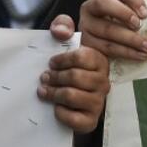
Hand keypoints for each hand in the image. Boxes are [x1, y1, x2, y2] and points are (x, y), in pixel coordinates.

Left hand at [38, 15, 109, 133]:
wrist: (77, 102)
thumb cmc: (71, 69)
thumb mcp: (67, 42)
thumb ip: (62, 26)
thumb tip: (59, 31)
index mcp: (100, 61)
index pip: (80, 57)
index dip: (62, 60)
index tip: (51, 63)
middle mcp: (103, 81)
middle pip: (74, 76)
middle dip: (54, 77)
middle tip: (43, 78)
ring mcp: (99, 102)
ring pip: (71, 95)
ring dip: (53, 93)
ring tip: (44, 91)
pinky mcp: (91, 120)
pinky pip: (74, 118)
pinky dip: (61, 113)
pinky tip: (56, 108)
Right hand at [78, 0, 146, 60]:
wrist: (101, 43)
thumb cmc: (120, 26)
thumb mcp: (127, 15)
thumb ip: (137, 13)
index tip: (145, 14)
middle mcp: (90, 7)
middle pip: (105, 4)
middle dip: (124, 15)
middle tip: (140, 27)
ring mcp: (86, 26)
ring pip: (106, 30)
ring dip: (130, 40)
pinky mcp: (87, 44)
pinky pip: (106, 48)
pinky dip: (125, 53)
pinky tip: (139, 55)